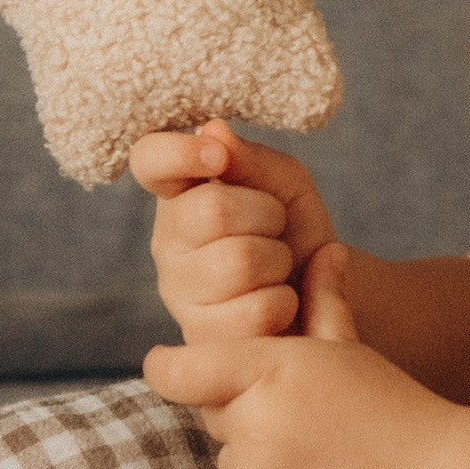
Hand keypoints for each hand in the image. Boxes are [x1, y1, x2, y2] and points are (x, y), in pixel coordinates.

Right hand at [134, 121, 340, 348]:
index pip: (148, 160)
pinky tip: (276, 302)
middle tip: (274, 226)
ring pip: (237, 261)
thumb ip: (249, 158)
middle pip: (212, 209)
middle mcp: (168, 242)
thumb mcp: (284, 183)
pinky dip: (283, 301)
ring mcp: (179, 293)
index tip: (217, 158)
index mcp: (181, 194)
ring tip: (275, 266)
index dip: (179, 152)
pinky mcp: (201, 337)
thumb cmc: (293, 231)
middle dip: (265, 213)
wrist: (321, 295)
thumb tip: (213, 130)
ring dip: (277, 260)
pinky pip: (253, 310)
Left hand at [142, 249, 469, 468]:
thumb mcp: (351, 349)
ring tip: (323, 452)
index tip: (162, 364)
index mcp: (271, 373)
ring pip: (234, 462)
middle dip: (247, 411)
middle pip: (218, 415)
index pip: (182, 371)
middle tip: (306, 413)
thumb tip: (327, 249)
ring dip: (260, 455)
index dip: (168, 367)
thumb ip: (323, 302)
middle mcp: (253, 427)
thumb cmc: (394, 407)